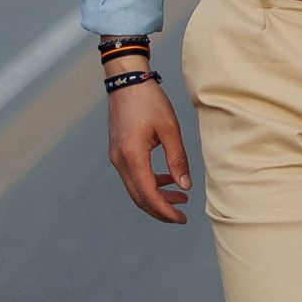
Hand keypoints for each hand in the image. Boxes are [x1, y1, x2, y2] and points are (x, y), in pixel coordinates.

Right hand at [106, 74, 190, 222]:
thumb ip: (177, 159)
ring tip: (180, 198)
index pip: (147, 195)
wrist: (127, 81)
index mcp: (132, 157)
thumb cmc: (150, 101)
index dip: (164, 210)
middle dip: (160, 209)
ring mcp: (116, 157)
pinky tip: (167, 180)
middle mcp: (120, 161)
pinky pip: (133, 175)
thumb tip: (185, 186)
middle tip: (181, 216)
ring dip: (156, 196)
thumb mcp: (170, 129)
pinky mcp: (118, 151)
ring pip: (135, 187)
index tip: (181, 219)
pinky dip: (149, 182)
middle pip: (139, 197)